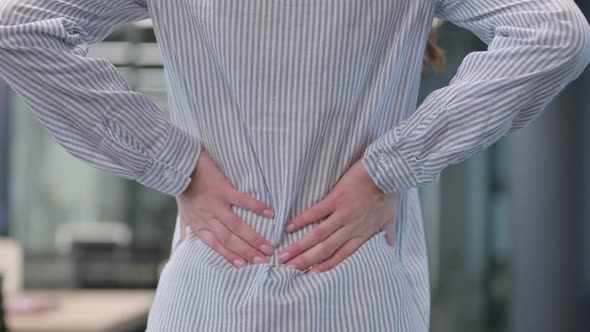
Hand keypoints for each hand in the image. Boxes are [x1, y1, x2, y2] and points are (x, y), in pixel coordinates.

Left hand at [176, 147, 275, 268]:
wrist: (180, 165)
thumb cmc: (183, 189)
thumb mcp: (182, 213)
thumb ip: (186, 230)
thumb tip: (182, 247)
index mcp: (198, 225)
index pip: (215, 245)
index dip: (229, 256)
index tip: (244, 266)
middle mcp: (207, 218)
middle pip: (229, 239)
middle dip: (247, 252)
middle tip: (263, 261)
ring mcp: (216, 204)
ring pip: (236, 225)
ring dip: (253, 238)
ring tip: (268, 247)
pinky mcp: (223, 190)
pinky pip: (243, 201)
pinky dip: (257, 207)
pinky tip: (270, 214)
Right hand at [278, 158, 398, 273]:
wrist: (386, 173)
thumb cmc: (389, 193)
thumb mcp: (391, 217)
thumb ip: (389, 232)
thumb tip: (391, 244)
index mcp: (363, 234)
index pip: (342, 255)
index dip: (326, 266)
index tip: (311, 275)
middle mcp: (351, 228)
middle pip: (326, 249)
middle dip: (306, 261)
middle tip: (289, 269)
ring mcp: (342, 214)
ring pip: (318, 235)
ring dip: (300, 246)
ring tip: (284, 254)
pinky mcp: (335, 199)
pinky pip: (316, 212)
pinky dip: (302, 220)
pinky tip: (289, 227)